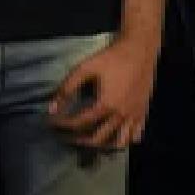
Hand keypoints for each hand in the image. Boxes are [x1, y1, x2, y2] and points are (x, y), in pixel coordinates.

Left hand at [49, 34, 159, 150]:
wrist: (140, 48)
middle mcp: (120, 114)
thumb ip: (66, 89)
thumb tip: (51, 109)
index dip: (62, 125)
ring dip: (104, 146)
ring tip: (92, 140)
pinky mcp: (143, 111)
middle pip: (97, 139)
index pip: (79, 123)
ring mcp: (134, 114)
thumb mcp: (84, 68)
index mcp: (105, 105)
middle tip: (66, 136)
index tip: (52, 123)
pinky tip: (117, 134)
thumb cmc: (112, 57)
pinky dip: (126, 139)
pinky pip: (136, 134)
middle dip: (78, 140)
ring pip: (119, 142)